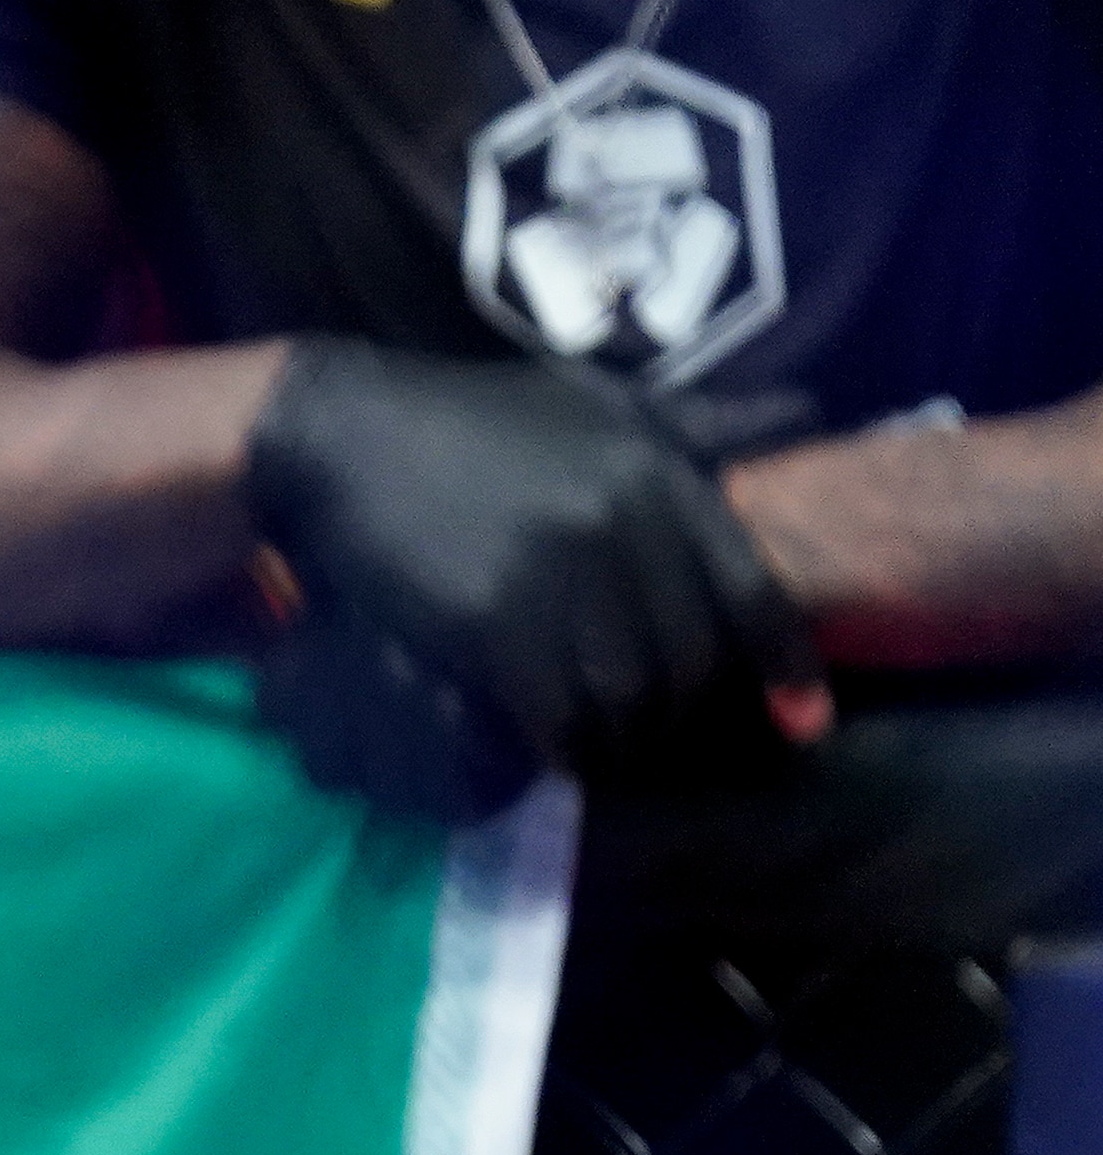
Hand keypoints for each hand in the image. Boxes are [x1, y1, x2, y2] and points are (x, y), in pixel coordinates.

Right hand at [243, 341, 827, 811]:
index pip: (750, 591)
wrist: (344, 431)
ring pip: (625, 696)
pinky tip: (545, 752)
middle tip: (653, 741)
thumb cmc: (474, 417)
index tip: (804, 728)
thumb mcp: (595, 400)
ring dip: (620, 741)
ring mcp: (553, 570)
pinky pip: (551, 711)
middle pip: (688, 661)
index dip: (784, 670)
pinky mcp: (484, 616)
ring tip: (601, 754)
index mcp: (658, 471)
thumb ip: (700, 421)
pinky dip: (558, 746)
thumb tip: (810, 415)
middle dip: (678, 716)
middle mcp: (620, 520)